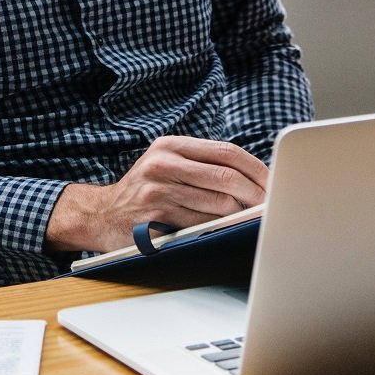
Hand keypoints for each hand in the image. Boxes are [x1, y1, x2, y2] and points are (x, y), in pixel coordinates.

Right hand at [44, 135, 268, 253]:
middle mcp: (164, 163)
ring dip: (241, 214)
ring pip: (218, 203)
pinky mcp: (156, 217)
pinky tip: (227, 229)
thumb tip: (255, 178)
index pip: (227, 152)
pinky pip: (202, 224)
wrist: (100, 214)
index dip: (256, 168)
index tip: (274, 182)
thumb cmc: (145, 190)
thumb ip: (203, 165)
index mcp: (172, 145)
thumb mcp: (167, 164)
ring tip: (252, 218)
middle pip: (227, 176)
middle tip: (272, 205)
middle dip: (256, 193)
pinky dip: (220, 228)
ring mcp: (158, 190)